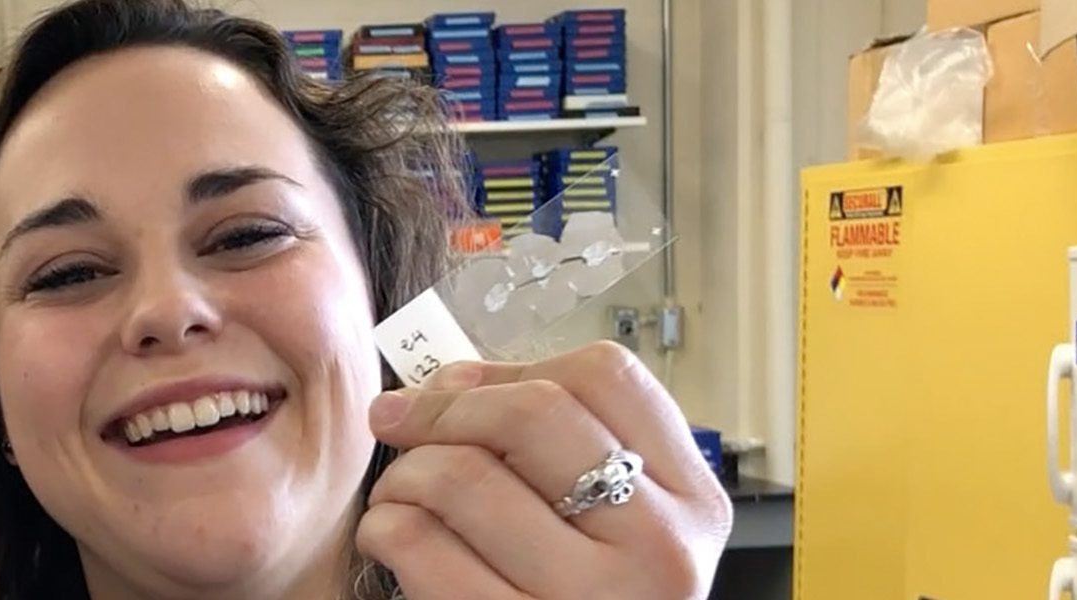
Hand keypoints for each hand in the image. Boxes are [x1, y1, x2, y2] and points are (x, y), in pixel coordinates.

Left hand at [356, 342, 731, 599]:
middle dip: (442, 409)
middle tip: (399, 421)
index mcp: (690, 504)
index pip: (604, 378)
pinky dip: (386, 528)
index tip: (458, 385)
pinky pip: (419, 547)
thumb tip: (449, 379)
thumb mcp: (611, 528)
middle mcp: (657, 551)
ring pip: (461, 477)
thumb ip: (554, 449)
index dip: (512, 369)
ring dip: (403, 475)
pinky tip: (394, 538)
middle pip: (530, 414)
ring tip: (400, 495)